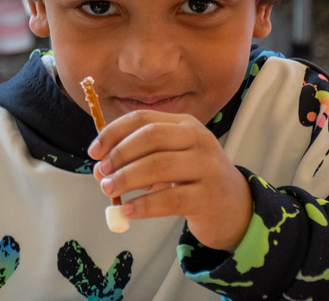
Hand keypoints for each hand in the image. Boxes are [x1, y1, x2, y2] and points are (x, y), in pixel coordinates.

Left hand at [88, 110, 252, 250]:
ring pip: (159, 166)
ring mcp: (206, 167)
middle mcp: (198, 139)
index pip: (143, 119)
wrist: (234, 207)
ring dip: (127, 178)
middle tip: (100, 173)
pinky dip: (144, 204)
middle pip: (151, 137)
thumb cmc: (194, 180)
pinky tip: (128, 211)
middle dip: (119, 154)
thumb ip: (138, 159)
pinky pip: (170, 199)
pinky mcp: (208, 197)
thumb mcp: (170, 160)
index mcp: (185, 124)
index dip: (114, 132)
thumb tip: (100, 167)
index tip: (94, 151)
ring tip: (108, 190)